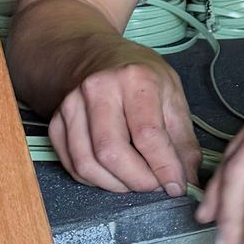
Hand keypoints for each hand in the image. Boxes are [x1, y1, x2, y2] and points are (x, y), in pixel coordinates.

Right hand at [49, 47, 200, 195]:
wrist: (98, 56)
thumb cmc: (141, 77)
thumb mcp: (173, 96)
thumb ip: (182, 139)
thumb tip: (187, 180)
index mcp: (135, 78)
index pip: (147, 134)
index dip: (163, 167)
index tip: (176, 187)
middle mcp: (97, 89)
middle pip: (111, 152)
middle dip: (137, 180)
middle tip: (155, 186)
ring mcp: (71, 105)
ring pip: (87, 163)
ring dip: (116, 184)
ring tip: (136, 180)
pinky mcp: (56, 122)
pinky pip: (72, 165)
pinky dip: (95, 180)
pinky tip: (114, 174)